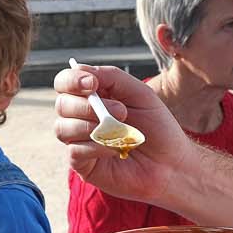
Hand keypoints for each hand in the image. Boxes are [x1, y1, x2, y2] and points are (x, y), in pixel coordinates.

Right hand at [52, 62, 197, 207]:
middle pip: (61, 105)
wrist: (171, 163)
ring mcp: (80, 141)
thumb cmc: (157, 128)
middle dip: (87, 106)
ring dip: (91, 126)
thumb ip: (112, 77)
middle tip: (122, 111)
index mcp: (92, 97)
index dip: (71, 80)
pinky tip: (116, 150)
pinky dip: (96, 147)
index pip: (65, 83)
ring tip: (121, 131)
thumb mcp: (140, 94)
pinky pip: (74, 151)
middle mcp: (80, 117)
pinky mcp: (83, 164)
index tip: (91, 84)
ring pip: (62, 128)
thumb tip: (80, 69)